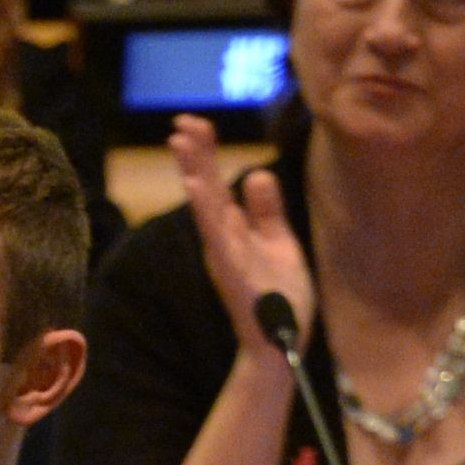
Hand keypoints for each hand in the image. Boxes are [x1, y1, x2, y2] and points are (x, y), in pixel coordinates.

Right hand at [173, 115, 312, 361]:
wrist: (282, 343)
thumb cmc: (280, 298)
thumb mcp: (278, 243)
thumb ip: (266, 211)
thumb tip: (257, 174)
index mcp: (233, 230)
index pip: (216, 183)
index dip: (205, 153)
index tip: (195, 123)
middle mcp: (223, 239)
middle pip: (207, 189)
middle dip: (195, 154)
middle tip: (181, 121)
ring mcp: (225, 256)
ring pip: (207, 208)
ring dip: (195, 174)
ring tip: (182, 144)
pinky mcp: (232, 273)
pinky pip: (217, 238)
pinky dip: (207, 213)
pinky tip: (198, 188)